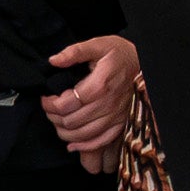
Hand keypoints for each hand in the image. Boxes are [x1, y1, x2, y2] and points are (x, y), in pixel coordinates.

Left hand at [43, 34, 143, 159]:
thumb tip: (54, 61)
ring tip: (58, 121)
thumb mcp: (97, 44)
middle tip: (50, 109)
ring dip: (64, 132)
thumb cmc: (119, 53)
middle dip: (54, 117)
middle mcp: (108, 104)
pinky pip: (101, 141)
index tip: (46, 98)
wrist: (143, 61)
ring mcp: (115, 115)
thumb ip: (74, 52)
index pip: (66, 105)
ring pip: (83, 134)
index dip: (50, 105)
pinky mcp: (120, 122)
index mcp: (99, 85)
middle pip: (71, 122)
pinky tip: (73, 144)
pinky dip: (84, 146)